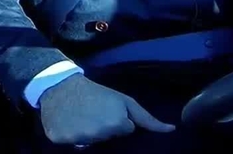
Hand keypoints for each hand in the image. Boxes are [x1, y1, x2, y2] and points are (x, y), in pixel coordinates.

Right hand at [38, 74, 173, 146]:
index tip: (108, 110)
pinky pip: (71, 145)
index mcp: (118, 124)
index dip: (117, 120)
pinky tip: (70, 123)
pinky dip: (70, 136)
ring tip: (82, 117)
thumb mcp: (124, 101)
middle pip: (108, 139)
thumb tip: (172, 130)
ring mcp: (79, 139)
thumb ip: (148, 119)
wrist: (61, 86)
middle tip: (95, 113)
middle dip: (105, 128)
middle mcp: (99, 135)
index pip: (124, 131)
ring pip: (91, 143)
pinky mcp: (60, 140)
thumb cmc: (96, 92)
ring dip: (88, 133)